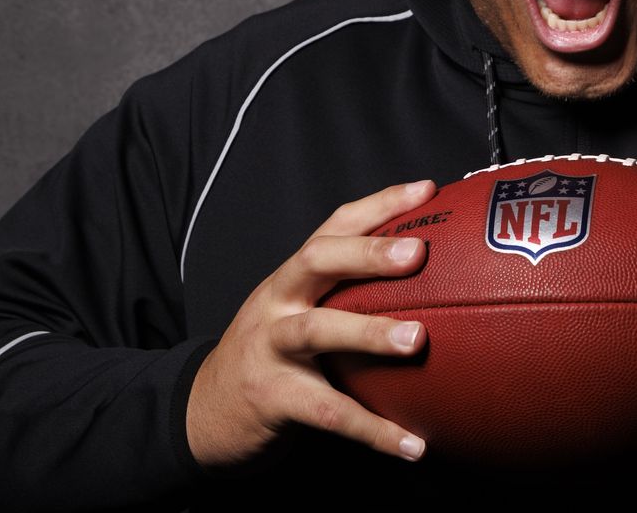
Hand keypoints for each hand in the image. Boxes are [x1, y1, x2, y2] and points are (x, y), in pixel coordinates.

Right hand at [186, 179, 436, 468]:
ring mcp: (269, 348)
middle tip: (418, 254)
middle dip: (367, 253)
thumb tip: (431, 284)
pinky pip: (328, 412)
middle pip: (316, 261)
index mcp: (292, 276)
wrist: (205, 409)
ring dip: (369, 333)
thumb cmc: (272, 353)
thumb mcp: (298, 311)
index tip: (426, 190)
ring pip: (316, 330)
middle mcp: (277, 302)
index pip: (334, 227)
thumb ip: (347, 294)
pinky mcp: (273, 397)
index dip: (378, 205)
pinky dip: (373, 429)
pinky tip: (415, 445)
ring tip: (418, 341)